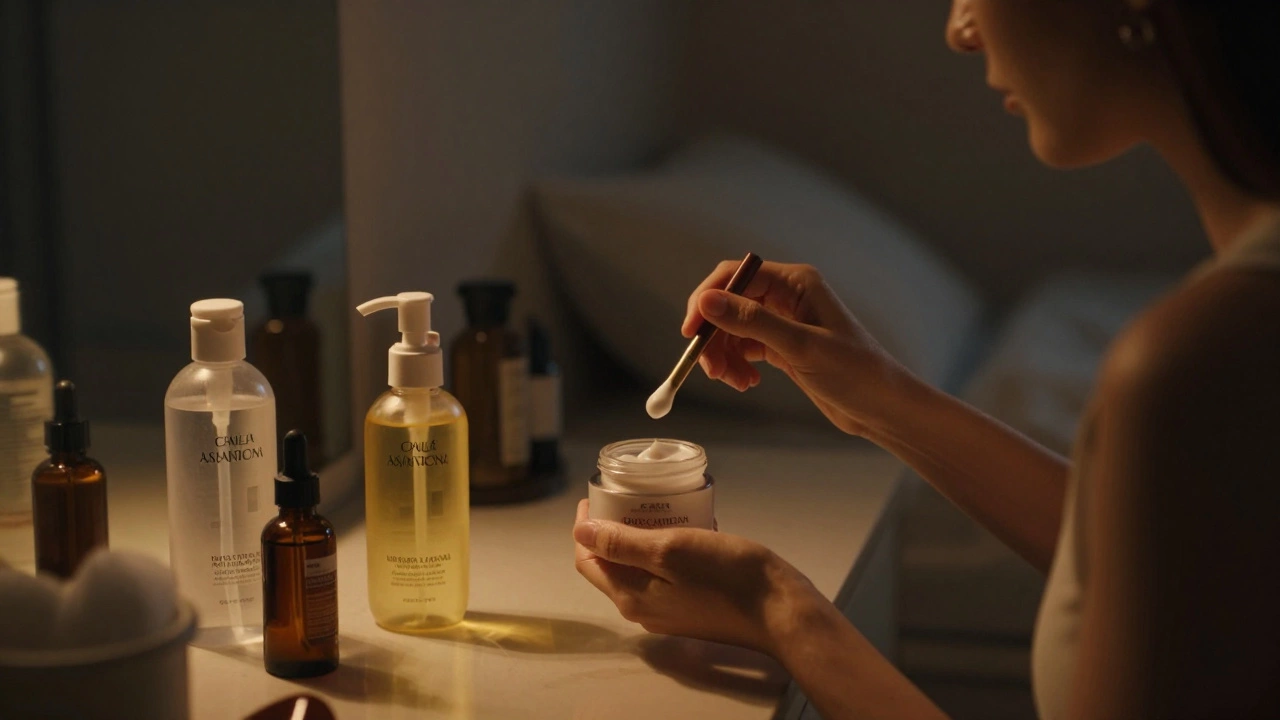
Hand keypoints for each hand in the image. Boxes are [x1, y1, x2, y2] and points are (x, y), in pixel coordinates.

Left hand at [572, 499, 822, 655]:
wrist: (780, 612)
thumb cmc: (726, 576)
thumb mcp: (670, 550)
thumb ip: (622, 544)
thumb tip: (580, 533)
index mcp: (630, 597)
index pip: (588, 561)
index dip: (585, 528)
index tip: (596, 496)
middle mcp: (643, 610)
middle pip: (611, 566)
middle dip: (610, 530)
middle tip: (625, 496)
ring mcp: (669, 612)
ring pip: (638, 569)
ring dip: (639, 538)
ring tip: (654, 507)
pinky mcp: (692, 608)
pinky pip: (664, 575)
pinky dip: (664, 550)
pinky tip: (684, 528)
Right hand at [682, 260, 907, 436]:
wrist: (883, 407)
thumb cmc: (855, 372)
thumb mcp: (801, 346)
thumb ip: (752, 321)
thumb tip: (707, 301)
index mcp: (795, 282)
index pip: (735, 275)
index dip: (707, 300)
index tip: (690, 332)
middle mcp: (787, 296)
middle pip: (729, 304)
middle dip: (715, 336)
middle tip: (711, 370)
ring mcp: (785, 322)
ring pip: (734, 329)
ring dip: (725, 355)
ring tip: (735, 382)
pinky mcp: (784, 346)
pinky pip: (745, 347)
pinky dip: (738, 364)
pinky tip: (747, 382)